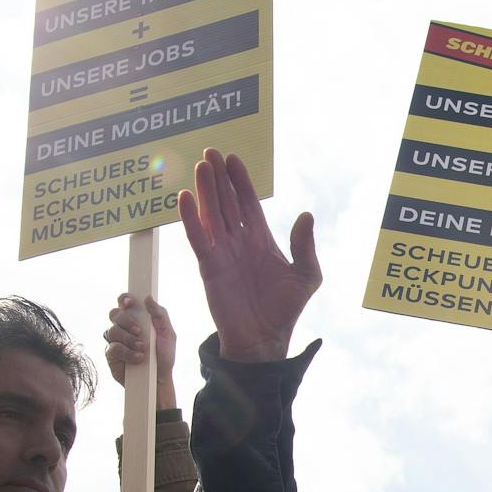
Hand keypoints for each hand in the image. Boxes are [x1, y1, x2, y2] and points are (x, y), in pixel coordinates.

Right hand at [104, 295, 177, 408]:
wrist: (159, 379)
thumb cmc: (163, 355)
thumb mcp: (168, 334)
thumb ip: (159, 314)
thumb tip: (148, 298)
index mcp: (137, 319)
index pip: (124, 303)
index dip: (124, 299)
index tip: (130, 302)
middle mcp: (124, 328)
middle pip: (114, 314)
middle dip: (126, 321)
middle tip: (139, 331)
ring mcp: (116, 341)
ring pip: (112, 331)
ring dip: (129, 339)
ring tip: (142, 348)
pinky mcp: (112, 355)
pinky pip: (113, 348)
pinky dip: (127, 352)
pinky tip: (138, 358)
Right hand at [178, 148, 319, 362]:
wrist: (264, 339)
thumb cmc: (285, 309)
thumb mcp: (307, 275)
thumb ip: (305, 246)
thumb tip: (306, 215)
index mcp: (261, 240)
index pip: (248, 203)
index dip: (241, 181)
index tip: (233, 158)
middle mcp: (239, 242)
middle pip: (226, 202)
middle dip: (219, 178)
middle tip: (210, 152)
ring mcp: (222, 252)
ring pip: (211, 214)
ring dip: (205, 190)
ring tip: (201, 166)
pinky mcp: (208, 266)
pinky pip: (198, 238)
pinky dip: (191, 218)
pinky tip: (185, 197)